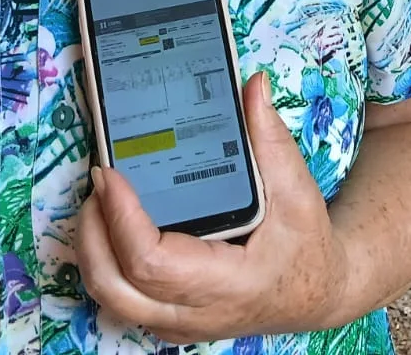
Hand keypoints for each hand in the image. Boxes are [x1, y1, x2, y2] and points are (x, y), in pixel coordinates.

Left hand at [73, 73, 350, 343]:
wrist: (317, 293)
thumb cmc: (306, 245)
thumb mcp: (297, 190)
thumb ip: (271, 138)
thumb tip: (253, 86)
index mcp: (228, 283)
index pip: (152, 264)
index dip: (122, 218)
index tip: (110, 174)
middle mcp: (195, 313)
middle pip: (115, 287)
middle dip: (93, 232)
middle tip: (100, 182)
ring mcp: (177, 323)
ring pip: (110, 299)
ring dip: (94, 248)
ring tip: (103, 198)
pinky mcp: (168, 319)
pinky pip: (121, 299)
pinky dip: (107, 262)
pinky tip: (115, 222)